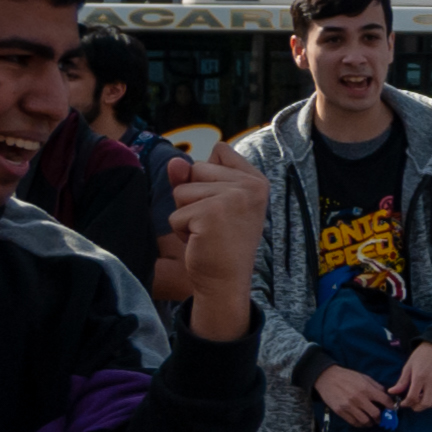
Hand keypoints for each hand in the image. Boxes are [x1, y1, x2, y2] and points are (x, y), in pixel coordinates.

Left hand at [164, 153, 266, 339]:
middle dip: (193, 196)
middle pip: (196, 168)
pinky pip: (175, 213)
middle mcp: (250, 185)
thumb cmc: (220, 242)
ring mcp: (233, 198)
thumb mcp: (210, 202)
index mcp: (256, 180)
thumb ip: (192, 177)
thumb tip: (175, 162)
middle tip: (214, 222)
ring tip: (207, 231)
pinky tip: (201, 241)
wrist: (227, 281)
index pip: (220, 150)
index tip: (224, 204)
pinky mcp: (211, 214)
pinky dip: (181, 230)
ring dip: (186, 214)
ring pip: (181, 191)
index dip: (209, 176)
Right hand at [314, 364, 391, 428]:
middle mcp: (359, 399)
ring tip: (371, 421)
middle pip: (376, 414)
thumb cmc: (348, 377)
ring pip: (365, 421)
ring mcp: (349, 406)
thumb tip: (387, 395)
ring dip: (370, 423)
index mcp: (367, 389)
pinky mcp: (340, 411)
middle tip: (380, 417)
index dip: (391, 406)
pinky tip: (362, 421)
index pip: (385, 400)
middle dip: (381, 418)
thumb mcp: (364, 377)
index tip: (392, 408)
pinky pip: (354, 422)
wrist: (327, 378)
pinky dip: (360, 424)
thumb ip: (376, 387)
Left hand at [392, 343, 431, 411]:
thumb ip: (402, 382)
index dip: (406, 403)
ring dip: (426, 404)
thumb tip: (392, 392)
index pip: (413, 397)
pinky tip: (428, 393)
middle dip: (417, 407)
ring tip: (420, 399)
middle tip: (412, 404)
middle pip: (425, 403)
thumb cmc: (420, 356)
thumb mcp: (408, 367)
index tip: (403, 403)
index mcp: (420, 376)